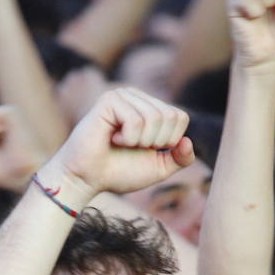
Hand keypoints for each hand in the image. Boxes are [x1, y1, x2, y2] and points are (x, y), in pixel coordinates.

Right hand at [43, 87, 194, 198]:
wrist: (86, 179)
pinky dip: (127, 139)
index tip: (145, 149)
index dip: (169, 141)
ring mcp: (123, 95)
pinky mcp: (109, 100)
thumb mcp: (158, 168)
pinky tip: (112, 138)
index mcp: (150, 108)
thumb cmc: (118, 172)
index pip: (180, 117)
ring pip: (155, 118)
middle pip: (170, 117)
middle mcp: (137, 97)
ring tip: (121, 143)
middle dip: (154, 142)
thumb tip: (188, 142)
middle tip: (131, 147)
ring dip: (140, 141)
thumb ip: (179, 158)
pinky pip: (136, 121)